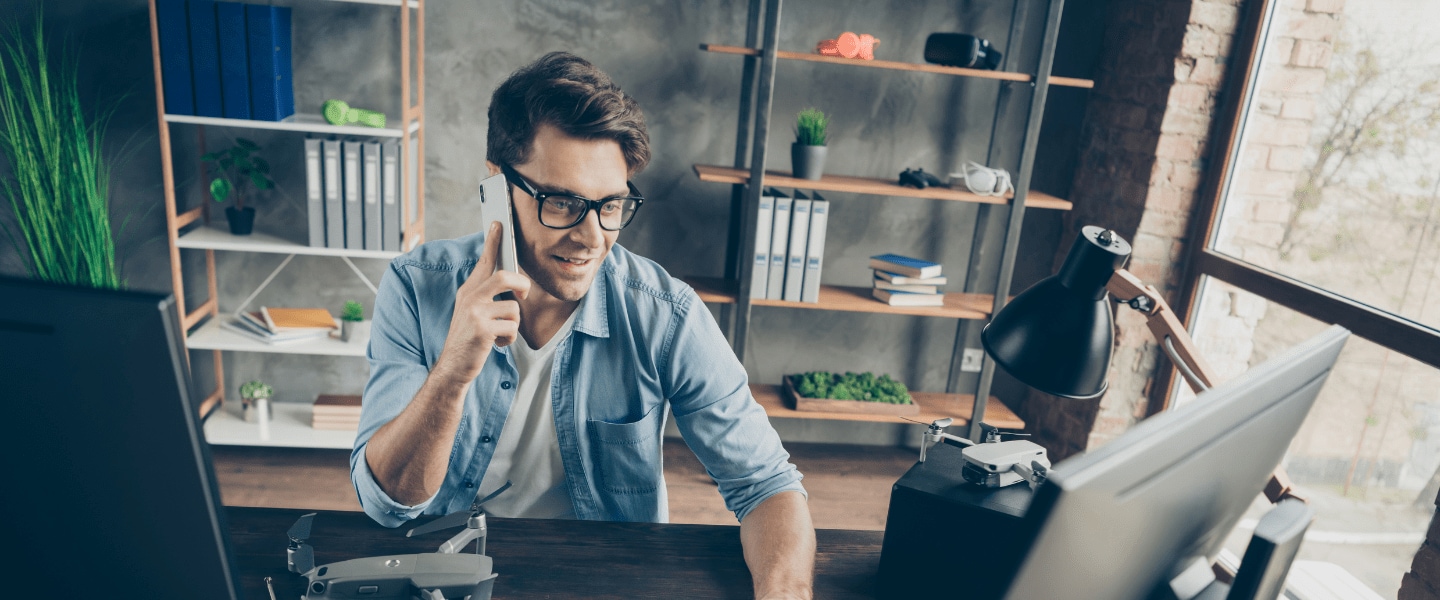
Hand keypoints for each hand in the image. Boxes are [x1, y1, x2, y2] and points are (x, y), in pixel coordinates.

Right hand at [434, 221, 530, 384]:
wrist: (453, 366)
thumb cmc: (469, 339)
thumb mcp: (472, 312)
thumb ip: (486, 296)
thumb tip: (513, 282)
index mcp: (468, 291)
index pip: (483, 262)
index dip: (492, 242)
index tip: (498, 224)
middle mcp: (469, 297)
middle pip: (505, 277)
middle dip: (521, 285)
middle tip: (523, 295)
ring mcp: (474, 312)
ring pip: (514, 309)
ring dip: (512, 325)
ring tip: (498, 333)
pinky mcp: (482, 329)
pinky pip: (512, 328)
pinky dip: (509, 340)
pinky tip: (496, 344)